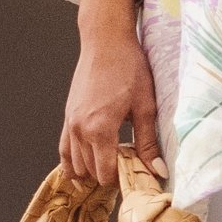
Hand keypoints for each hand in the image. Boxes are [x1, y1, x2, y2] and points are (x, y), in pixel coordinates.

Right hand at [58, 0, 151, 186]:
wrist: (106, 42)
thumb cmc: (128, 68)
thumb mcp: (145, 106)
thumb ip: (148, 142)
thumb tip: (158, 171)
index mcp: (99, 129)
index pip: (105, 173)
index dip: (121, 179)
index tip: (137, 175)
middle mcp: (79, 129)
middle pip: (89, 171)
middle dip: (108, 175)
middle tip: (128, 170)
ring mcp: (70, 123)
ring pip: (74, 164)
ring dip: (91, 170)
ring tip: (111, 168)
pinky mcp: (67, 116)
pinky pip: (63, 149)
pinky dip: (71, 161)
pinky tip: (83, 167)